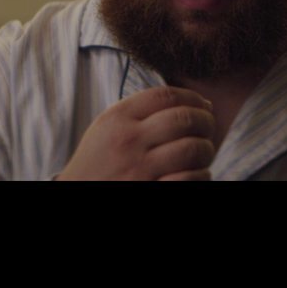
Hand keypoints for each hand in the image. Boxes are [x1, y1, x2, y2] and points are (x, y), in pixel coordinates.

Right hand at [57, 86, 215, 180]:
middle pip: (184, 118)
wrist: (77, 191)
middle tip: (209, 127)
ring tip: (204, 151)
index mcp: (118, 118)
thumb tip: (196, 103)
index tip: (204, 104)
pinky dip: (201, 174)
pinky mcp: (150, 190)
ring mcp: (139, 169)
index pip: (166, 95)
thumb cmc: (99, 161)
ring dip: (206, 149)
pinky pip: (190, 178)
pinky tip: (198, 172)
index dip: (193, 97)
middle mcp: (128, 141)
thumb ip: (141, 111)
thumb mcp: (108, 127)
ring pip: (192, 148)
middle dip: (206, 121)